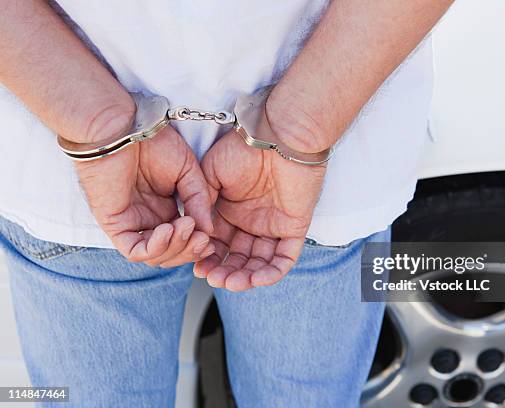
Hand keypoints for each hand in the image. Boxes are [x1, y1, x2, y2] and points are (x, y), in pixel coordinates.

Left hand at [75, 125, 214, 266]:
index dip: (198, 244)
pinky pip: (134, 250)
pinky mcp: (114, 223)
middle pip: (171, 253)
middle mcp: (149, 219)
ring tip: (187, 227)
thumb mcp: (188, 171)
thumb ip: (199, 201)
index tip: (211, 238)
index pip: (184, 240)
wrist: (124, 127)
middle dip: (189, 250)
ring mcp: (132, 222)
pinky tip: (168, 230)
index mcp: (166, 208)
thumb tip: (209, 231)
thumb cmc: (154, 141)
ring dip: (175, 248)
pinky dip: (154, 248)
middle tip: (203, 239)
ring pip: (155, 255)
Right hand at [194, 130, 325, 290]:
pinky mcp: (293, 227)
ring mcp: (273, 226)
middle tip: (212, 278)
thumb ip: (200, 202)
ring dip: (245, 277)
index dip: (207, 257)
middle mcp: (251, 222)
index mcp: (230, 211)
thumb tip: (196, 231)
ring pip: (259, 262)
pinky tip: (256, 279)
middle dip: (224, 271)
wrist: (277, 135)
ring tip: (231, 283)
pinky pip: (284, 258)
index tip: (196, 267)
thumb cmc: (243, 148)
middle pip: (237, 257)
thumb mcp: (209, 173)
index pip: (217, 244)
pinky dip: (272, 273)